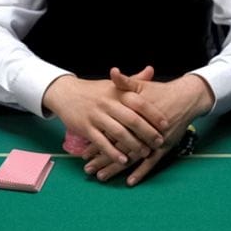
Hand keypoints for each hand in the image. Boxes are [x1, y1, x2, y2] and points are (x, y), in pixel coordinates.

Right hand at [42, 70, 167, 165]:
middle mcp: (107, 103)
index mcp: (117, 92)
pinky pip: (101, 142)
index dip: (153, 114)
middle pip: (131, 119)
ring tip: (145, 153)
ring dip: (133, 144)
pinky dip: (112, 152)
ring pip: (118, 132)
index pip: (139, 102)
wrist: (65, 93)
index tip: (165, 124)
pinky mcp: (85, 128)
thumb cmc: (94, 91)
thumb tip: (151, 70)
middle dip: (147, 132)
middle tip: (159, 142)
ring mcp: (96, 116)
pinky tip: (122, 160)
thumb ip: (133, 81)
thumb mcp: (113, 85)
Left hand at [82, 69, 213, 185]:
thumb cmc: (161, 92)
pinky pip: (151, 163)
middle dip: (102, 159)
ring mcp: (153, 140)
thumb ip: (124, 82)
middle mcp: (141, 130)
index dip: (96, 141)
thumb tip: (112, 72)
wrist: (186, 98)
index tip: (82, 152)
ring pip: (131, 157)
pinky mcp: (164, 147)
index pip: (110, 131)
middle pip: (117, 147)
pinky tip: (130, 182)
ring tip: (101, 176)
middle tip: (87, 169)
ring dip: (116, 168)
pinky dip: (141, 172)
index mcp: (132, 116)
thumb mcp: (141, 86)